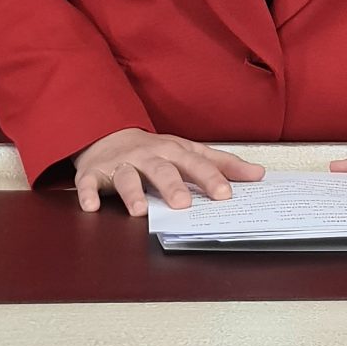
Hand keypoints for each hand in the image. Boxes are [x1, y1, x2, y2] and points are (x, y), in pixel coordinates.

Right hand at [72, 129, 264, 214]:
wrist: (107, 135)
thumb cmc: (154, 150)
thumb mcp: (188, 152)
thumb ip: (221, 164)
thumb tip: (258, 175)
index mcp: (173, 151)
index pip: (195, 164)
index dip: (210, 178)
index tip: (226, 194)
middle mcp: (147, 156)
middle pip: (162, 170)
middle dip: (172, 186)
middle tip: (183, 204)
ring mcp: (120, 164)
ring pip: (127, 177)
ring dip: (132, 192)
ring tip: (139, 211)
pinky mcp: (94, 173)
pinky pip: (88, 183)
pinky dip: (88, 194)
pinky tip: (91, 206)